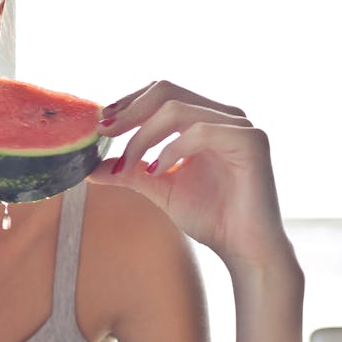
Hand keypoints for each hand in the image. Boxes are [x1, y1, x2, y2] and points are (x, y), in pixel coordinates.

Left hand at [87, 80, 291, 270]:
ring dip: (143, 137)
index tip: (101, 124)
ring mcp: (240, 125)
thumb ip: (129, 171)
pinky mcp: (252, 141)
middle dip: (129, 111)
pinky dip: (171, 150)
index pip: (161, 92)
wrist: (243, 250)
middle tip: (104, 133)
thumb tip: (89, 168)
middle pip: (166, 91)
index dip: (128, 102)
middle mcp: (224, 115)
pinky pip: (201, 131)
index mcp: (205, 118)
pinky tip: (157, 171)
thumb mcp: (158, 186)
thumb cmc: (209, 217)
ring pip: (177, 110)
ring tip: (127, 166)